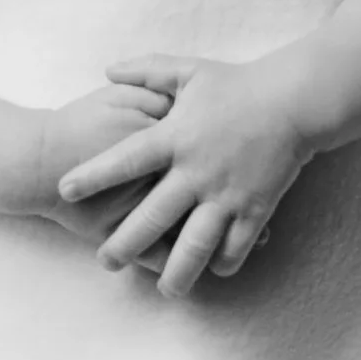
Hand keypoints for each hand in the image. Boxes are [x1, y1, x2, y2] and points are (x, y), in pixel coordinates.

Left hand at [56, 55, 308, 296]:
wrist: (296, 99)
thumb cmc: (239, 84)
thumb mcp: (188, 70)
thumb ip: (146, 70)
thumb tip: (108, 69)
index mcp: (175, 137)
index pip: (125, 160)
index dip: (93, 175)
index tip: (65, 190)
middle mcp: (196, 170)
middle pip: (153, 216)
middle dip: (125, 243)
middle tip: (105, 262)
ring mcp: (226, 193)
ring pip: (195, 243)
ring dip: (178, 271)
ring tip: (165, 290)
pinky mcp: (255, 206)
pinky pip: (236, 244)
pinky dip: (224, 261)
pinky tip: (212, 271)